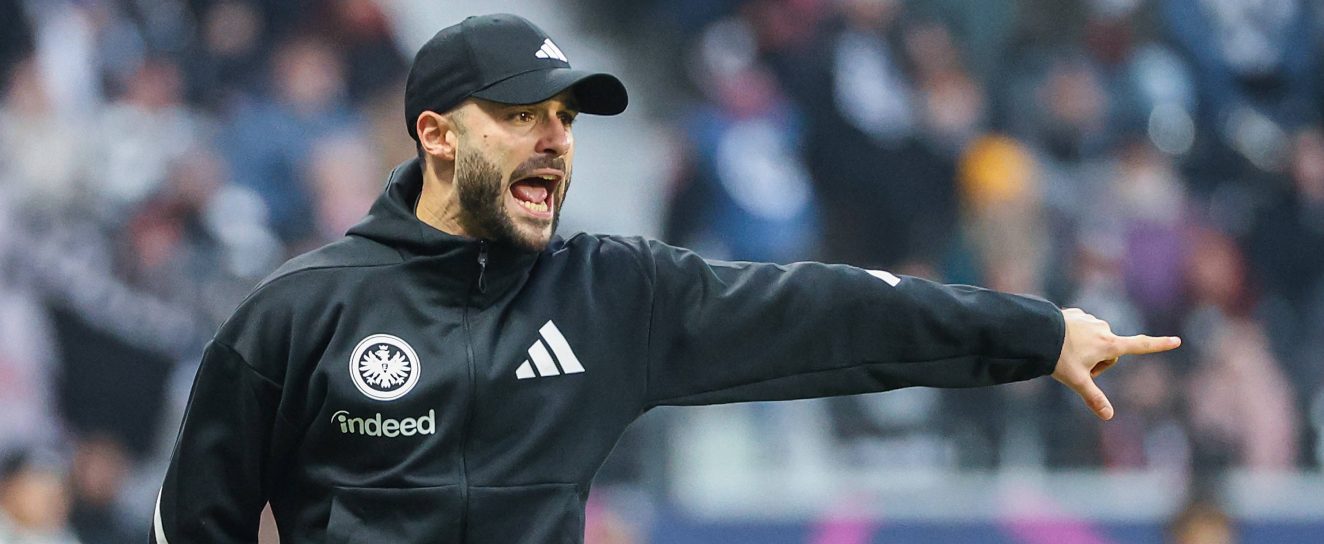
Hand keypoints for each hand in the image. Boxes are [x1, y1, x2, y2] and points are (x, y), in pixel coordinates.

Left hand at [1052, 308, 1180, 420]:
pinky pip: (1082, 331)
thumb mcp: (1077, 381)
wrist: (1036, 331)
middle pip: (1109, 352)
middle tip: (1078, 367)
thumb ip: (1094, 398)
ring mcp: (1091, 320)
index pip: (1140, 345)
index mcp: (1109, 344)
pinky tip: (1061, 341)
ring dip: (1086, 350)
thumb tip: (1108, 416)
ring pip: (1094, 341)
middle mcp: (1104, 329)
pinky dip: (1075, 338)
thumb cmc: (1058, 357)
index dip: (1159, 345)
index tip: (1176, 340)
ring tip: (1066, 353)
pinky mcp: (1078, 314)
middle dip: (1098, 362)